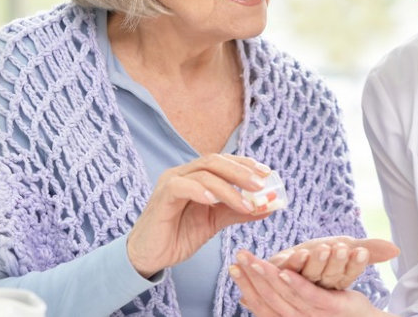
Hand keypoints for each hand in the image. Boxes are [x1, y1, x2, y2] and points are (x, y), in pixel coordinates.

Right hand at [125, 154, 274, 277]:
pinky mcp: (161, 197)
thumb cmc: (179, 236)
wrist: (151, 256)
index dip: (245, 164)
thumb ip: (237, 212)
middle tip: (261, 185)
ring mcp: (170, 183)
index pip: (223, 161)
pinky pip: (181, 186)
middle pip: (215, 161)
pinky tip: (214, 201)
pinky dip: (200, 190)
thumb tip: (267, 207)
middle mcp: (183, 174)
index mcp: (195, 176)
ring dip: (229, 188)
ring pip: (203, 173)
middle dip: (241, 172)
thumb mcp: (214, 222)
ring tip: (246, 204)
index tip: (267, 173)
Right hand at [231, 250, 388, 316]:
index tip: (232, 268)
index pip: (260, 304)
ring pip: (286, 295)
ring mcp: (314, 316)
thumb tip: (243, 297)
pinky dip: (295, 283)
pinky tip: (284, 270)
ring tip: (254, 260)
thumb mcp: (299, 307)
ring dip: (268, 276)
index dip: (245, 286)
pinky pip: (310, 295)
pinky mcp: (331, 308)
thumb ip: (274, 302)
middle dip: (251, 276)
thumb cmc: (330, 312)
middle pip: (269, 298)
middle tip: (238, 257)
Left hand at [264, 236, 399, 289]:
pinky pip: (290, 271)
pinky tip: (299, 255)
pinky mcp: (283, 277)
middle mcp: (322, 284)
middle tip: (340, 248)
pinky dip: (294, 262)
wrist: (286, 265)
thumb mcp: (348, 248)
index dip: (355, 264)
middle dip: (336, 261)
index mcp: (339, 279)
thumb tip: (396, 250)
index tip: (361, 252)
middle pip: (331, 275)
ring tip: (321, 249)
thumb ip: (370, 248)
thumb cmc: (320, 254)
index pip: (351, 272)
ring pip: (311, 274)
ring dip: (316, 261)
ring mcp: (302, 283)